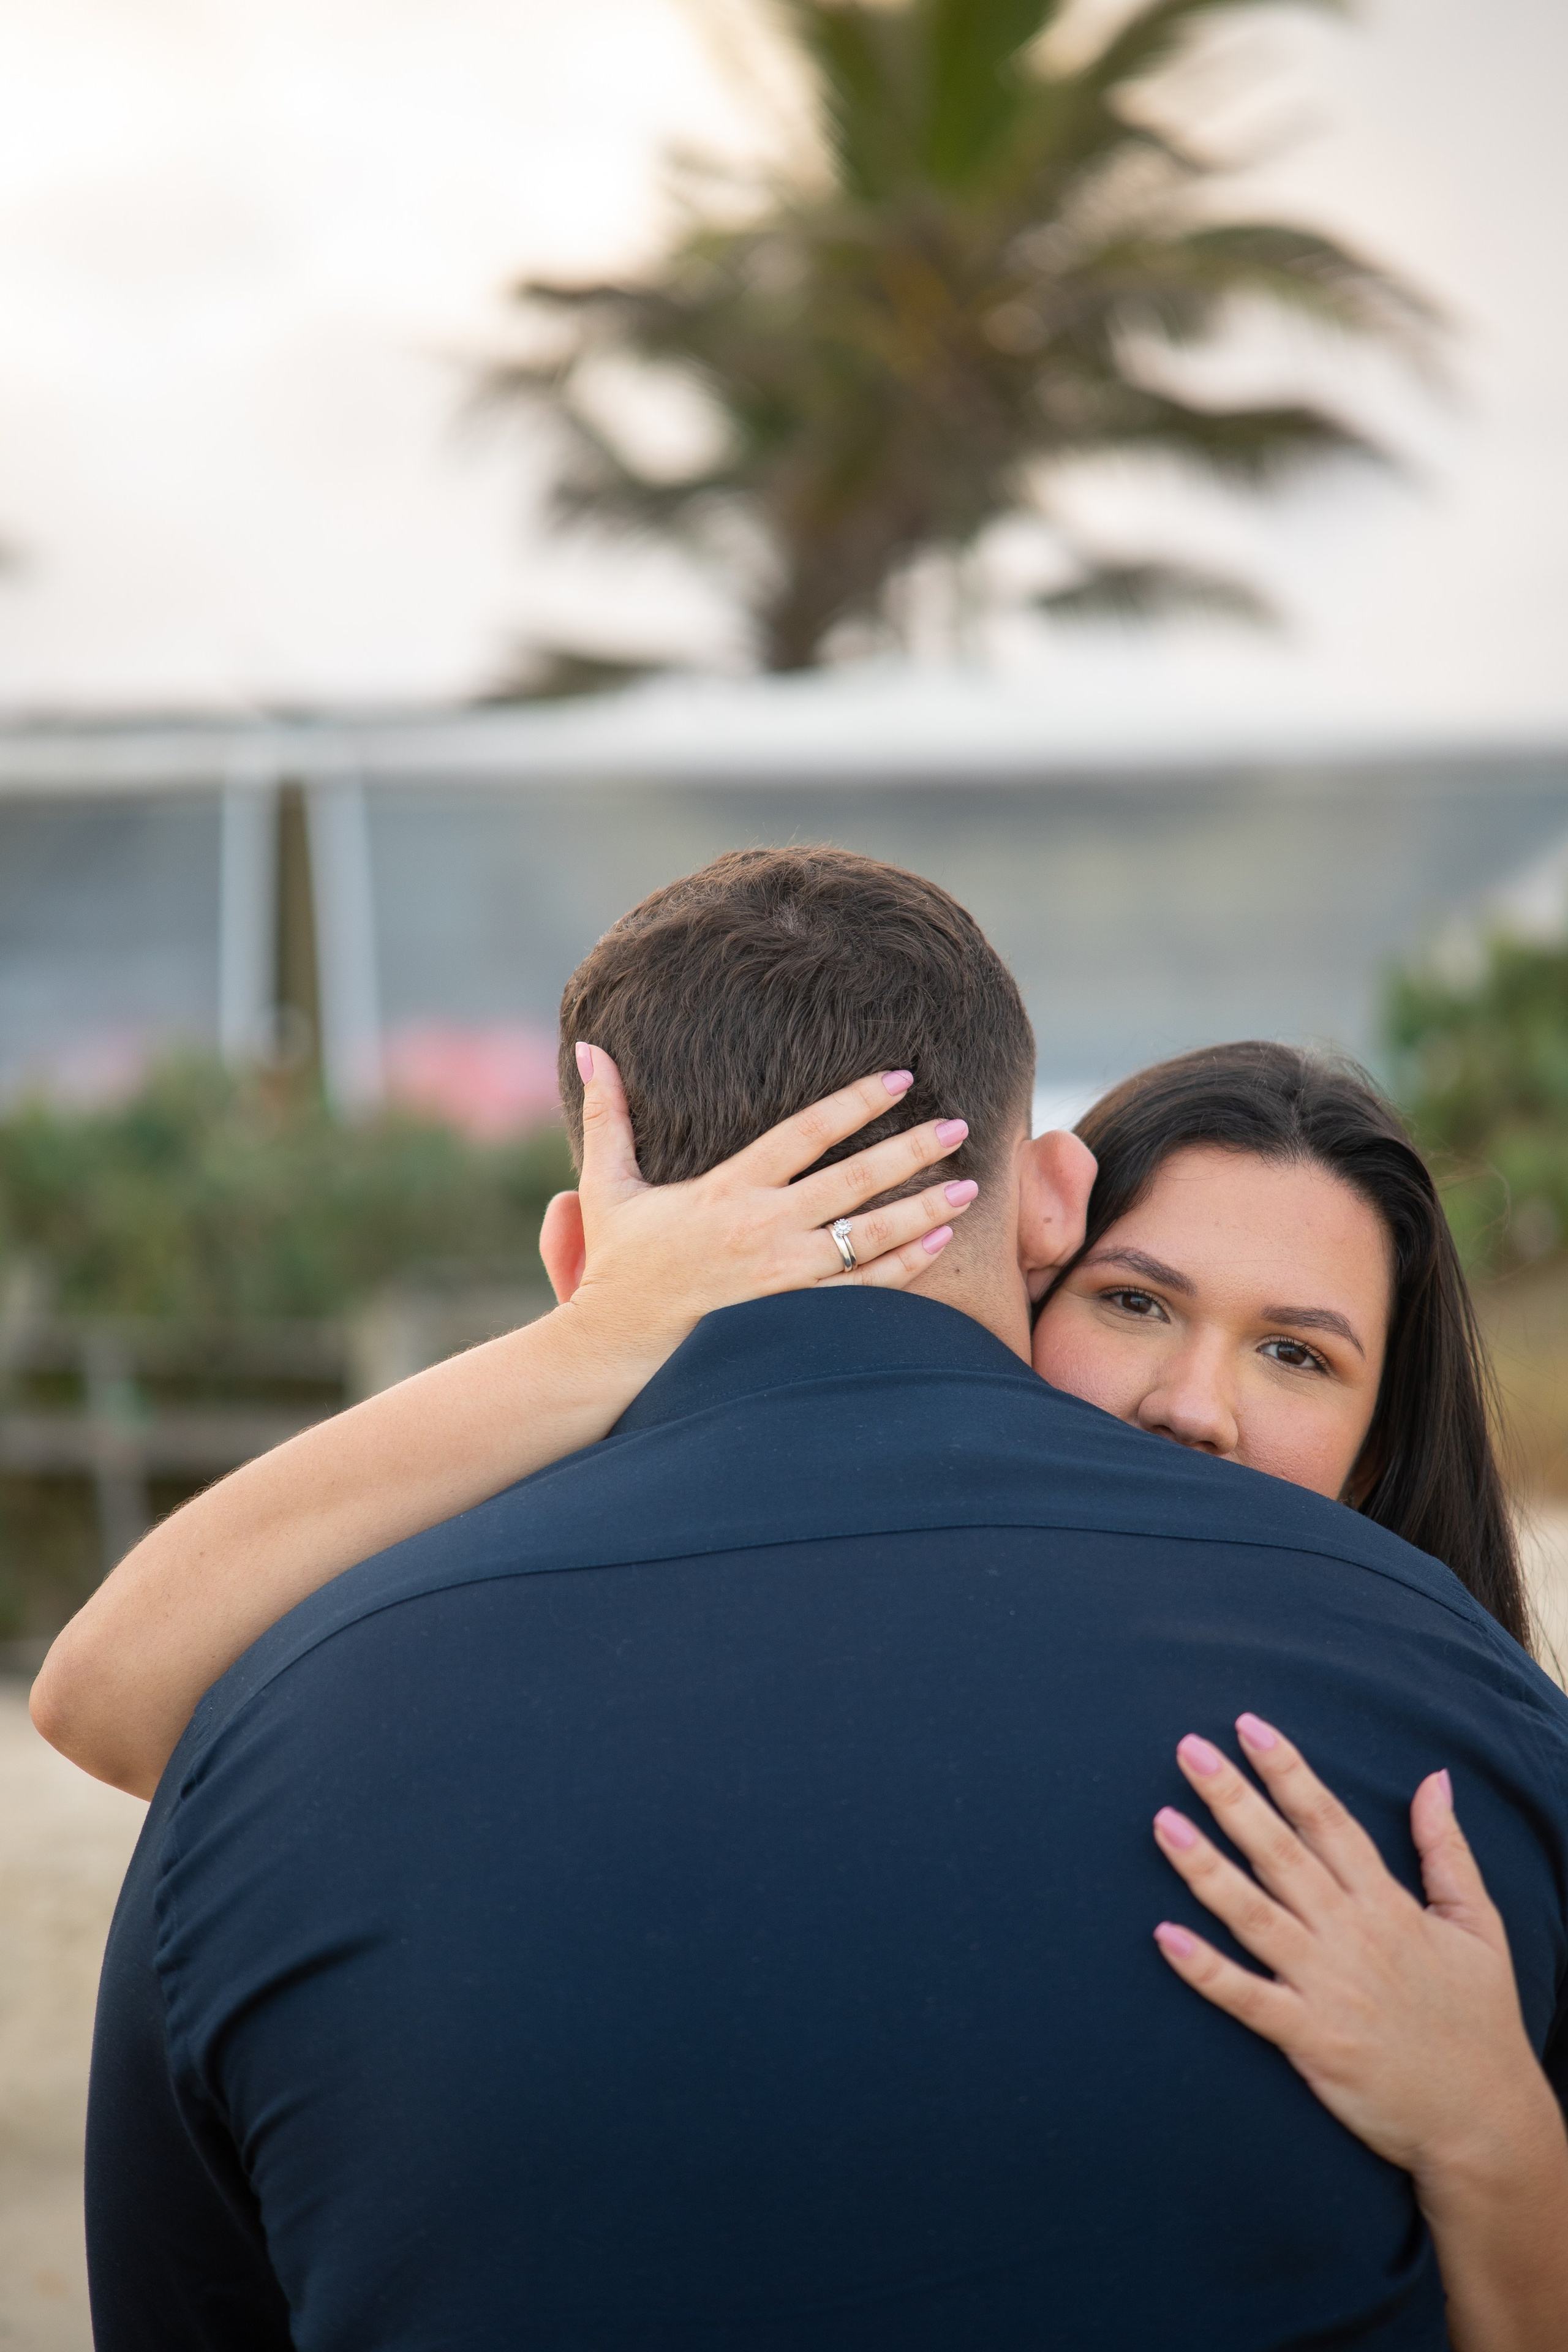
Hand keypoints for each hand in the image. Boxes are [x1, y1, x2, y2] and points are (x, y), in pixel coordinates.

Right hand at [541, 1048, 985, 1365]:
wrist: (613, 1354)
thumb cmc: (616, 1269)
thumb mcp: (606, 1187)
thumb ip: (606, 1115)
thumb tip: (589, 1047)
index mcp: (727, 1189)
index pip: (805, 1132)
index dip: (855, 1101)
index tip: (900, 1078)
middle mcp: (763, 1228)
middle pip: (852, 1180)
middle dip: (910, 1150)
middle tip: (958, 1126)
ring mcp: (783, 1277)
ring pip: (868, 1237)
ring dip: (922, 1210)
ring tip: (967, 1187)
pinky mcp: (793, 1319)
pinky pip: (862, 1291)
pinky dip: (905, 1268)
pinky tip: (939, 1245)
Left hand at [1149, 1717, 1562, 2195]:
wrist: (1486, 2122)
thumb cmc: (1478, 2020)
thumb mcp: (1478, 1925)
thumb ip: (1447, 1849)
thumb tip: (1434, 1779)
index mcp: (1388, 1905)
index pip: (1329, 1821)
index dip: (1288, 1771)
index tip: (1248, 1726)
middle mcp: (1353, 1936)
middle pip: (1282, 1854)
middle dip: (1234, 1798)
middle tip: (1187, 1749)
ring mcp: (1329, 1988)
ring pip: (1255, 1916)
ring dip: (1206, 1870)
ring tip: (1162, 1823)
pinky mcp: (1312, 2041)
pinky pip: (1249, 1999)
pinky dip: (1206, 1970)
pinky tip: (1164, 1937)